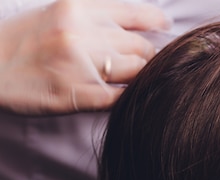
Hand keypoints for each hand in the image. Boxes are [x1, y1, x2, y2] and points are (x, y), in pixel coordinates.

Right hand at [0, 0, 169, 114]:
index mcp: (76, 8)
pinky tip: (125, 97)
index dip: (156, 21)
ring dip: (142, 78)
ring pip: (138, 71)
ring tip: (133, 80)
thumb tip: (134, 26)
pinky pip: (121, 97)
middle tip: (146, 63)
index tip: (166, 27)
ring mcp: (80, 65)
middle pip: (142, 46)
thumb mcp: (54, 15)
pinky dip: (128, 97)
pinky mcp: (78, 94)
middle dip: (149, 56)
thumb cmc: (19, 44)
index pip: (133, 12)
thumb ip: (92, 17)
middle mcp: (80, 33)